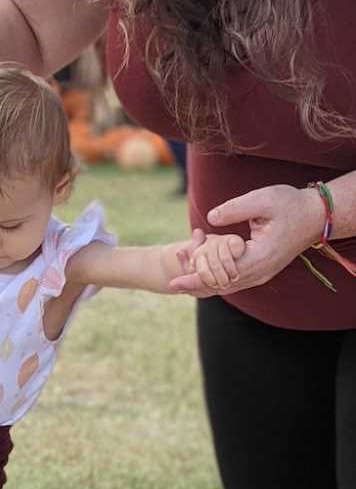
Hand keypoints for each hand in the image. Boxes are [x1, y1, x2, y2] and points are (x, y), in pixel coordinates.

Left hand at [167, 184, 325, 296]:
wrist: (316, 215)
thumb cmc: (291, 204)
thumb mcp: (262, 200)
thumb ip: (235, 209)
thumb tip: (210, 218)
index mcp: (260, 257)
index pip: (221, 275)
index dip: (196, 278)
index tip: (175, 280)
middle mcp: (261, 272)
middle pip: (221, 287)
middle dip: (195, 284)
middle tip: (172, 280)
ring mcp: (262, 274)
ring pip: (227, 287)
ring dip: (204, 284)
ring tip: (181, 280)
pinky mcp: (261, 270)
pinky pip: (234, 281)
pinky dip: (215, 280)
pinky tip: (200, 275)